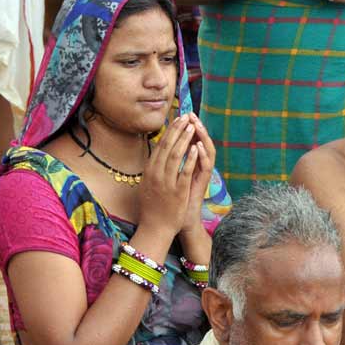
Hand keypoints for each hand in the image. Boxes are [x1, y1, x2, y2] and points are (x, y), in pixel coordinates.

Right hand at [137, 115, 198, 236]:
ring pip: (174, 156)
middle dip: (177, 130)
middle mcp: (155, 174)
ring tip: (191, 127)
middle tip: (185, 117)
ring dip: (184, 139)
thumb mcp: (148, 184)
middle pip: (166, 147)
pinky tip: (196, 148)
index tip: (177, 119)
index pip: (159, 146)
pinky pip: (184, 172)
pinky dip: (189, 159)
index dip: (169, 131)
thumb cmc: (153, 207)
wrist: (155, 228)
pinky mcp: (177, 191)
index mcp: (149, 171)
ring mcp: (166, 182)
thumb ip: (153, 170)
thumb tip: (157, 155)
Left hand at [179, 114, 214, 234]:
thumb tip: (161, 147)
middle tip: (191, 115)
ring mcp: (202, 175)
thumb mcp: (169, 178)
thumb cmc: (173, 200)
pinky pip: (205, 167)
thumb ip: (168, 163)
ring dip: (202, 138)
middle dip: (196, 128)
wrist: (181, 220)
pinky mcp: (203, 184)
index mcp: (190, 163)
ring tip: (196, 125)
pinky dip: (201, 156)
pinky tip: (198, 146)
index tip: (180, 114)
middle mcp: (199, 167)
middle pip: (202, 142)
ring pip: (207, 152)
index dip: (186, 128)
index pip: (191, 140)